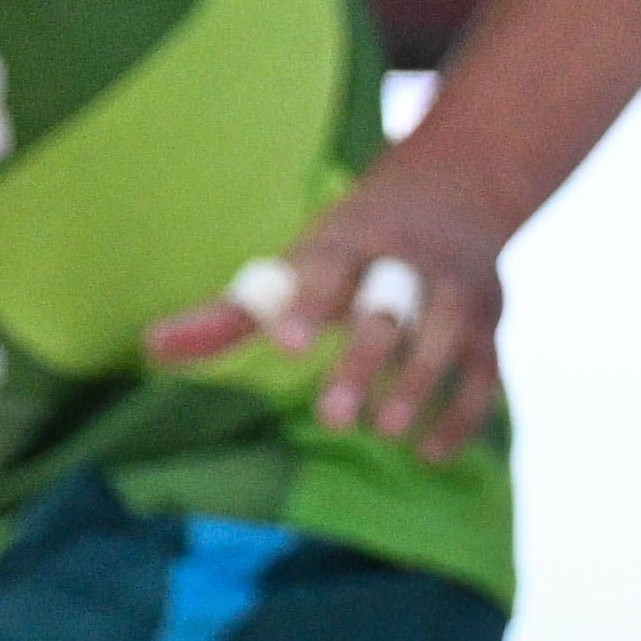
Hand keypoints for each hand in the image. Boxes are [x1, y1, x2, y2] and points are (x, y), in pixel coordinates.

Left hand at [147, 160, 509, 459]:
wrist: (459, 188)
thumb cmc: (356, 244)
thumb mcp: (299, 262)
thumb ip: (232, 313)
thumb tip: (152, 348)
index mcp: (351, 239)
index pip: (328, 268)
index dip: (307, 304)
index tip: (284, 345)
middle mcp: (408, 260)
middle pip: (387, 307)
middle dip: (364, 359)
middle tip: (332, 418)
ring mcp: (454, 290)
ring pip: (443, 335)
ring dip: (417, 384)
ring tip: (385, 431)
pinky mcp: (488, 323)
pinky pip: (483, 370)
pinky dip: (461, 412)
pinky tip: (428, 452)